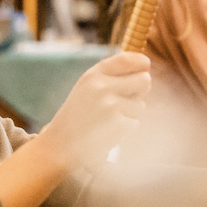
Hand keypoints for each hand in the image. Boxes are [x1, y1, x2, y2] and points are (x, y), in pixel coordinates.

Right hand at [38, 51, 149, 169]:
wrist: (61, 146)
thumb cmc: (77, 117)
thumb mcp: (87, 88)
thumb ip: (110, 76)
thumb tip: (145, 70)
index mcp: (93, 76)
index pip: (126, 59)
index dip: (141, 62)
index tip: (145, 67)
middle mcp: (102, 87)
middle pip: (144, 80)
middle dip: (141, 90)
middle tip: (127, 100)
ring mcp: (111, 106)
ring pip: (140, 105)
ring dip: (129, 114)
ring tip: (107, 121)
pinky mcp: (119, 125)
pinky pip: (135, 123)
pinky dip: (125, 130)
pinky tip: (108, 132)